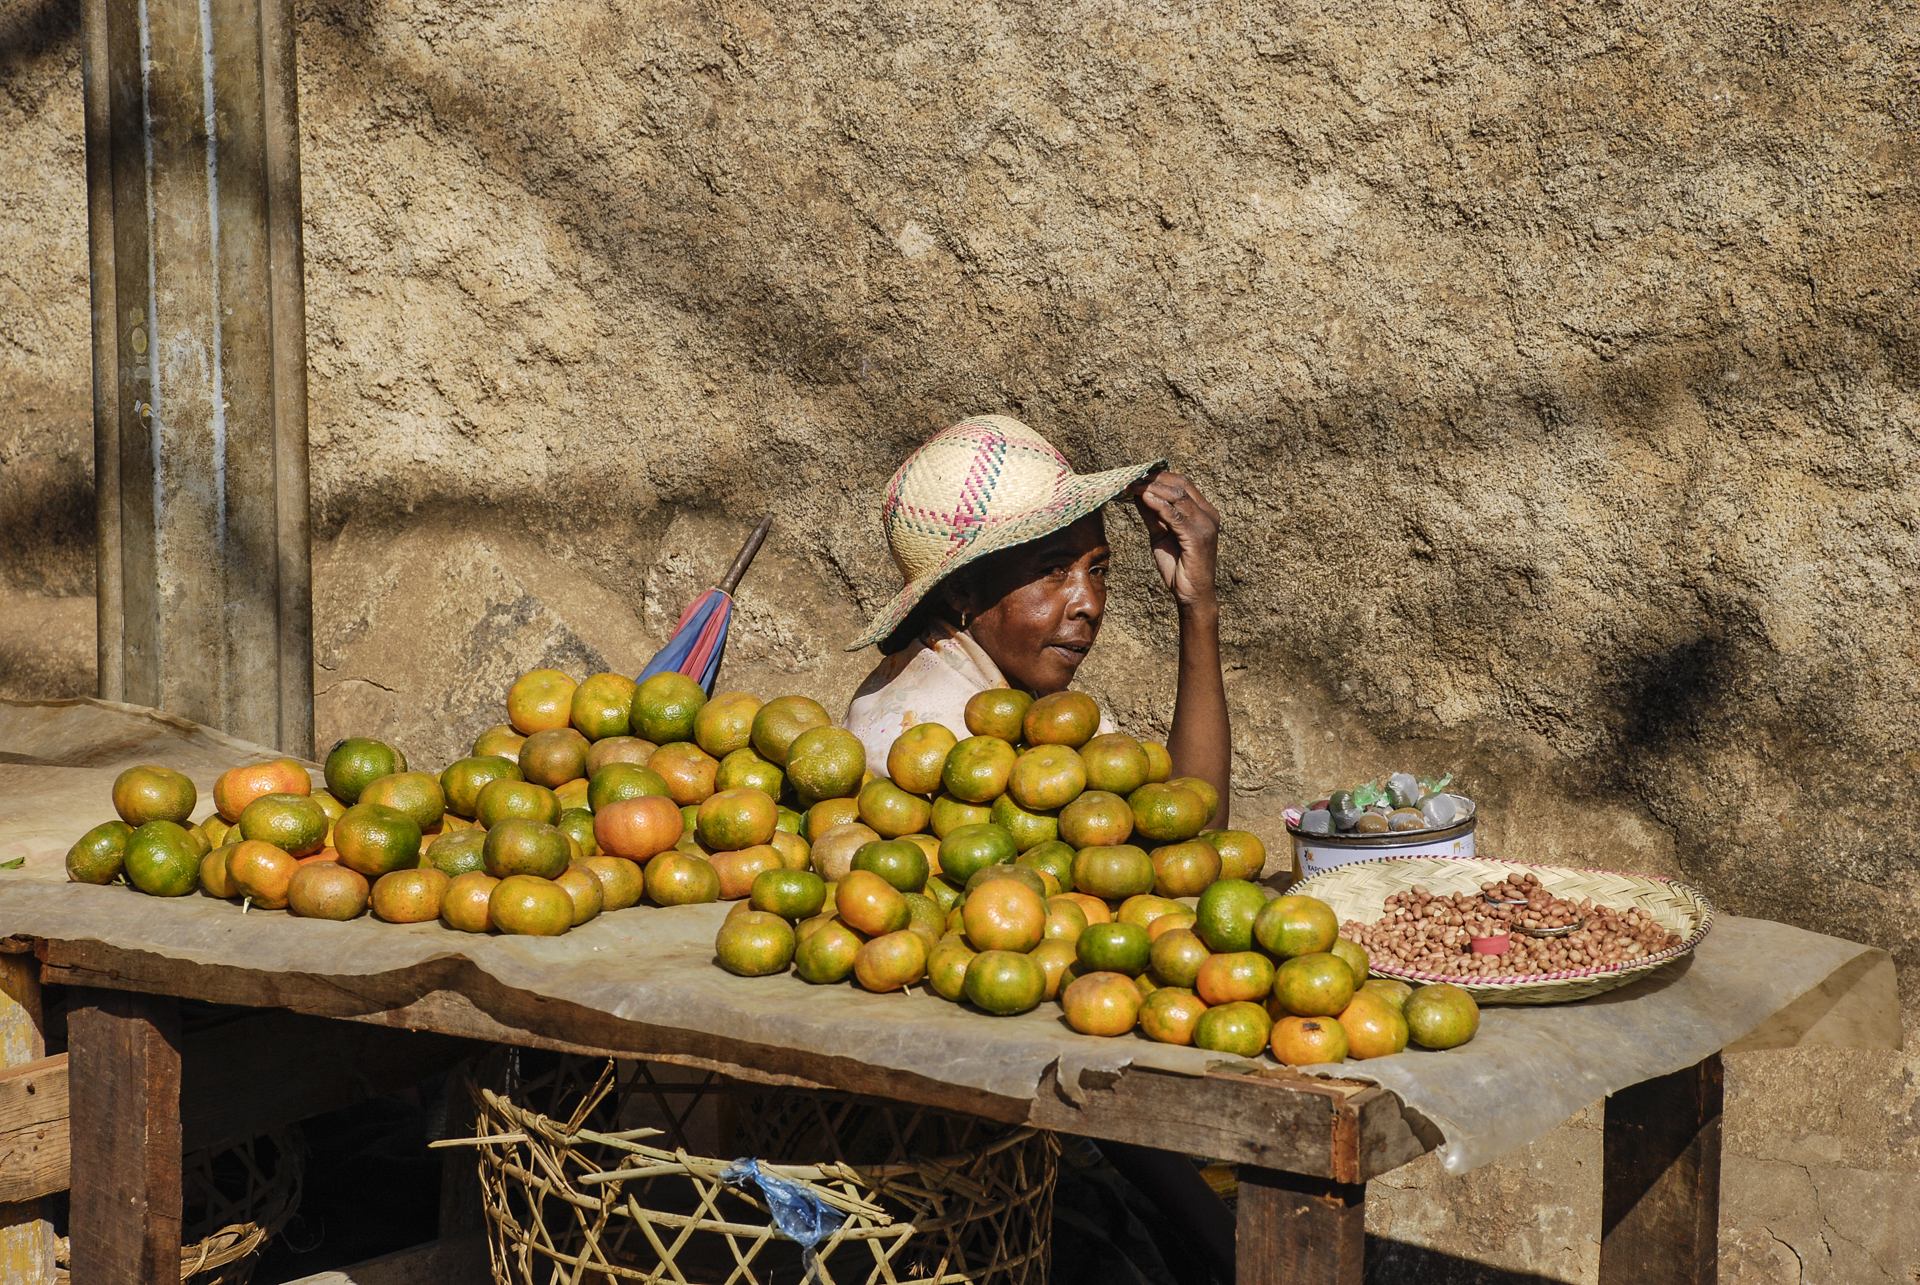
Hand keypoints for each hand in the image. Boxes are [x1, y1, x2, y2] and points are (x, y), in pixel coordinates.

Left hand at [1130, 472, 1219, 611]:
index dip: (1160, 476)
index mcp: (1204, 512)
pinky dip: (1159, 505)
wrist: (1191, 594)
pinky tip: (1144, 499)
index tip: (1138, 475)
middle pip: (1181, 485)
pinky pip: (1176, 516)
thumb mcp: (1161, 535)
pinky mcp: (1198, 537)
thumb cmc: (1178, 566)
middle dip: (1155, 479)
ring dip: (1153, 489)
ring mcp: (1206, 525)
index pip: (1183, 484)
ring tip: (1134, 486)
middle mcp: (1209, 515)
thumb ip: (1153, 515)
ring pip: (1178, 496)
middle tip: (1133, 478)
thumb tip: (1138, 494)